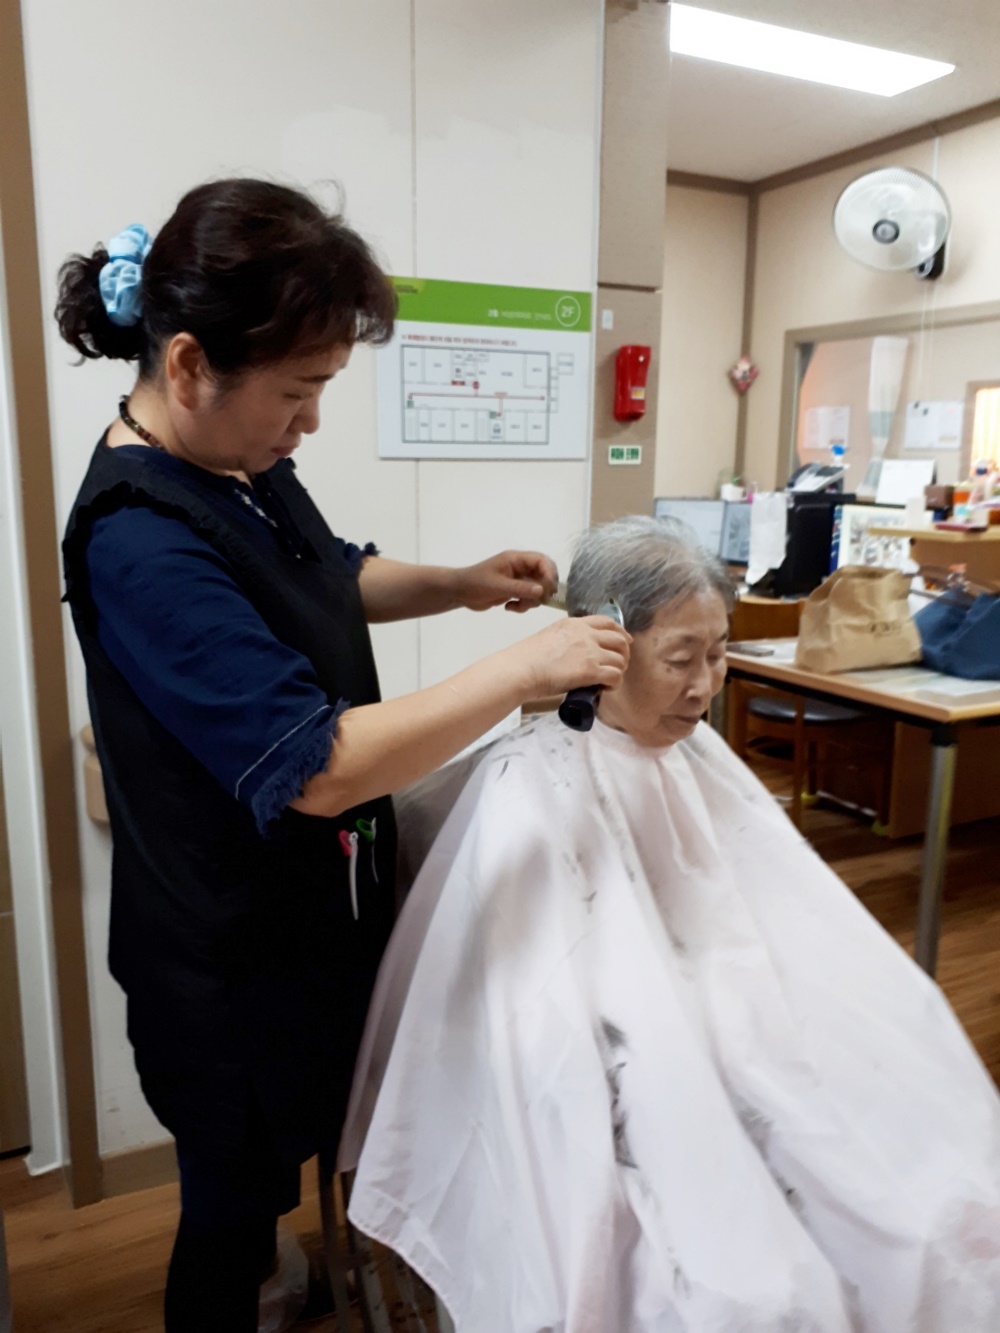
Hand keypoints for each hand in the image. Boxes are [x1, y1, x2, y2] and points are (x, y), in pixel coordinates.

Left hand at [454, 550, 558, 612]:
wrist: (460, 592)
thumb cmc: (476, 583)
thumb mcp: (498, 586)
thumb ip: (520, 588)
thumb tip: (542, 590)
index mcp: (516, 559)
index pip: (541, 560)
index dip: (549, 573)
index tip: (549, 589)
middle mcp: (520, 567)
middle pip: (544, 574)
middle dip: (543, 589)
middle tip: (537, 600)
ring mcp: (518, 579)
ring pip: (538, 589)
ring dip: (531, 601)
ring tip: (517, 605)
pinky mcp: (515, 591)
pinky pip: (528, 598)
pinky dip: (523, 605)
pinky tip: (509, 607)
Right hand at [507, 615, 630, 699]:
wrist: (520, 669)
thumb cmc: (527, 658)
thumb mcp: (550, 636)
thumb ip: (568, 640)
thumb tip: (578, 655)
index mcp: (575, 624)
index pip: (607, 622)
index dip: (621, 633)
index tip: (625, 642)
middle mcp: (586, 634)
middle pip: (620, 640)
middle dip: (623, 654)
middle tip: (617, 666)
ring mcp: (590, 652)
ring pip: (620, 660)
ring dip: (618, 671)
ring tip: (607, 681)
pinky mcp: (591, 670)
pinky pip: (615, 676)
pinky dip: (614, 684)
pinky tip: (604, 688)